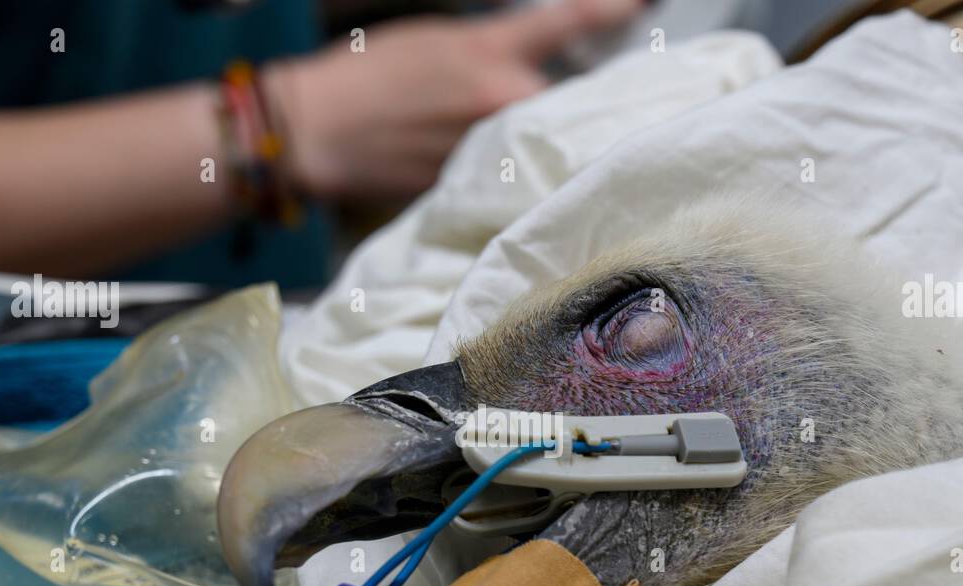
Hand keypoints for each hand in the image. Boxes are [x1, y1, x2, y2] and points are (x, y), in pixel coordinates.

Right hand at [265, 0, 641, 199]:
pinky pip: (517, 181)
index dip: (614, 9)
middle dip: (589, 101)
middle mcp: (503, 106)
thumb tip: (533, 62)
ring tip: (537, 146)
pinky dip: (522, 175)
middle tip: (601, 102)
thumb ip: (495, 50)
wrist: (317, 131)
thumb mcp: (437, 40)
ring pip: (549, 145)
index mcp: (493, 57)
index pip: (570, 22)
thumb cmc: (368, 76)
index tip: (645, 1)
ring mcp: (493, 155)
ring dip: (557, 142)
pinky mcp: (476, 191)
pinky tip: (515, 177)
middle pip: (576, 101)